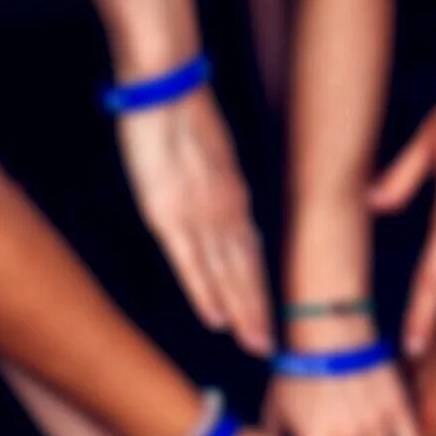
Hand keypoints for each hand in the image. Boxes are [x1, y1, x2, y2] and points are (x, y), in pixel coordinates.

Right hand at [116, 90, 272, 356]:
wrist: (166, 85)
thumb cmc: (181, 111)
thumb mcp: (211, 152)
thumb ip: (218, 184)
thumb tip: (224, 207)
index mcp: (233, 194)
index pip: (250, 252)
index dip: (258, 288)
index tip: (267, 319)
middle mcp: (223, 210)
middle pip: (245, 271)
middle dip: (257, 312)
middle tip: (269, 350)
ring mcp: (199, 215)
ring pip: (226, 274)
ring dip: (241, 312)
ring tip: (254, 344)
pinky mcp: (169, 214)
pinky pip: (192, 264)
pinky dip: (206, 293)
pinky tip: (216, 319)